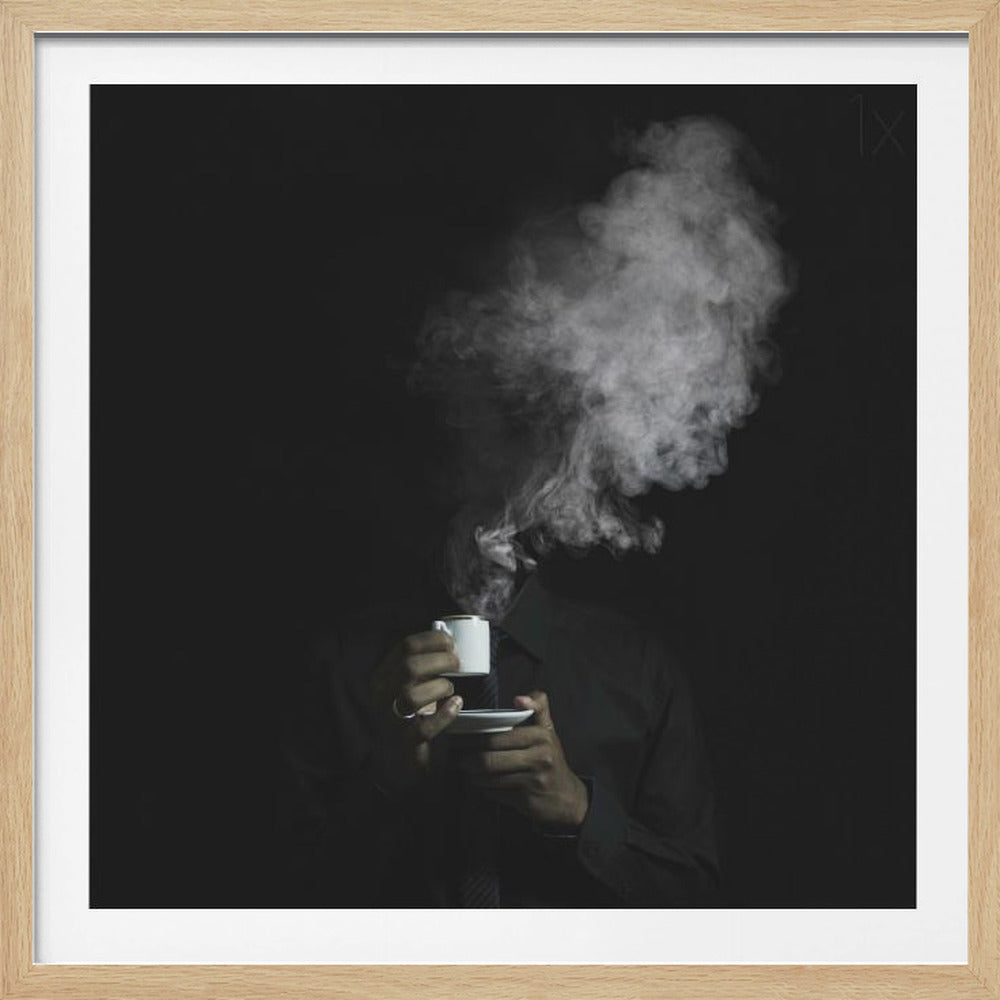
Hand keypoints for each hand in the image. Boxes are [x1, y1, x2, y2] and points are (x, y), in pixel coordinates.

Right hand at [369, 630, 462, 790]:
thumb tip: (446, 639)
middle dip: (440, 660)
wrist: (397, 761)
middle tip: (457, 663)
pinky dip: (445, 714)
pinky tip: (456, 705)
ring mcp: (391, 720)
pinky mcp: (405, 742)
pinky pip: (424, 728)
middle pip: (409, 667)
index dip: (432, 640)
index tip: (450, 642)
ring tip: (450, 689)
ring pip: (411, 696)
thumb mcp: (407, 684)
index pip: (404, 647)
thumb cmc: (408, 715)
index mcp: (382, 677)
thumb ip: (419, 665)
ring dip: (439, 687)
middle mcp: (381, 696)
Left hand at [456, 690, 588, 831]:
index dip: (473, 739)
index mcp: (540, 737)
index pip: (497, 738)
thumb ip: (538, 708)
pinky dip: (482, 787)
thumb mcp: (549, 731)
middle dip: (467, 758)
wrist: (567, 797)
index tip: (458, 737)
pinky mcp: (525, 801)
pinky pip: (494, 793)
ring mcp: (532, 781)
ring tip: (463, 767)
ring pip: (489, 778)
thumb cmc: (551, 759)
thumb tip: (519, 698)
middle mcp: (538, 758)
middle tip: (454, 755)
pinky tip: (477, 781)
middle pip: (489, 760)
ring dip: (471, 774)